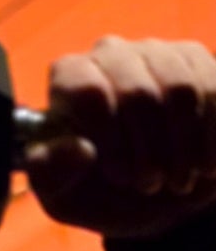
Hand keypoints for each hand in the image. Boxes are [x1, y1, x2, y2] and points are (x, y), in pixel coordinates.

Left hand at [25, 36, 215, 238]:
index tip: (120, 176)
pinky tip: (205, 165)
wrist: (156, 196)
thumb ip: (51, 175)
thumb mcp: (64, 198)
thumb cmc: (101, 193)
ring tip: (177, 180)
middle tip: (150, 185)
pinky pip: (213, 89)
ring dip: (183, 148)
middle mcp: (110, 53)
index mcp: (69, 79)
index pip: (88, 91)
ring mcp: (156, 51)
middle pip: (138, 93)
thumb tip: (77, 150)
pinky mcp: (197, 59)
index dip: (110, 138)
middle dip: (149, 152)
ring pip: (182, 90)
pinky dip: (212, 137)